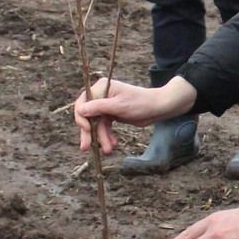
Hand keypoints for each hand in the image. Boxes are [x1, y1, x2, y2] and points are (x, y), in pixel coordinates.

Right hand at [73, 75, 193, 152]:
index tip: (87, 129)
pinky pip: (104, 127)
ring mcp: (106, 105)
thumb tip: (80, 110)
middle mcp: (101, 95)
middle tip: (86, 148)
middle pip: (88, 116)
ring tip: (108, 150)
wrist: (158, 108)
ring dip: (101, 137)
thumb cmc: (141, 103)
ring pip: (97, 124)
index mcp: (101, 88)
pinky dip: (107, 136)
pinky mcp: (112, 114)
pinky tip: (113, 144)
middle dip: (90, 133)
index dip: (82, 117)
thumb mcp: (119, 106)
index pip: (83, 103)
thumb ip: (98, 107)